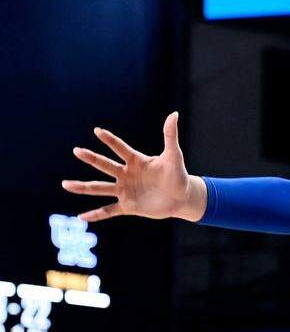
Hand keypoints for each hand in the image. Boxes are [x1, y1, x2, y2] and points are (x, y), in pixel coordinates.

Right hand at [62, 112, 206, 223]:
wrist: (181, 198)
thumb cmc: (178, 175)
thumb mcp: (174, 156)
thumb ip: (170, 135)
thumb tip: (174, 113)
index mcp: (135, 161)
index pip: (120, 148)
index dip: (110, 140)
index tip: (98, 131)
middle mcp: (126, 174)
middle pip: (105, 165)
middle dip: (91, 158)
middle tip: (77, 151)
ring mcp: (125, 190)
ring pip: (100, 188)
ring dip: (83, 187)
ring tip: (65, 185)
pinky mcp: (128, 206)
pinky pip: (109, 210)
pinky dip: (96, 214)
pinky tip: (82, 217)